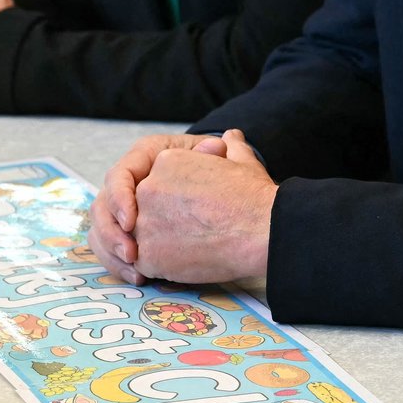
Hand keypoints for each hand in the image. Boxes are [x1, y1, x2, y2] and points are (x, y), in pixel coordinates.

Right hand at [88, 133, 211, 280]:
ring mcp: (124, 207)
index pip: (118, 175)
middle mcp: (127, 181)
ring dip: (112, 253)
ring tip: (136, 271)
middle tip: (132, 254)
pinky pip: (110, 248)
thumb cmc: (216, 169)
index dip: (120, 199)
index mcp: (144, 157)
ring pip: (100, 230)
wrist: (219, 189)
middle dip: (112, 233)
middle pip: (102, 205)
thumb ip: (213, 154)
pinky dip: (119, 264)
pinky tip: (139, 276)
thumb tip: (218, 146)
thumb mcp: (217, 157)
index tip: (131, 222)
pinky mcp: (128, 231)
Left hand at [127, 131, 276, 284]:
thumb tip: (232, 136)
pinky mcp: (148, 254)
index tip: (195, 211)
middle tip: (193, 232)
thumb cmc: (254, 197)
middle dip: (164, 221)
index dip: (175, 200)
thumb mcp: (242, 161)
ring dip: (161, 244)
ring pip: (141, 236)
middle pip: (145, 208)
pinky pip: (145, 262)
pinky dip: (162, 265)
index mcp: (165, 161)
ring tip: (192, 247)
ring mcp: (145, 222)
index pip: (157, 183)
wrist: (261, 231)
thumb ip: (231, 148)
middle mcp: (148, 188)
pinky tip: (187, 261)